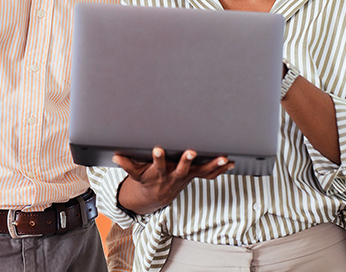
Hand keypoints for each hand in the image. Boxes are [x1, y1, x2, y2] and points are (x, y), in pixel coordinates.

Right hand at [114, 147, 233, 214]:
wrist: (156, 196)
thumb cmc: (146, 179)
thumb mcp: (134, 173)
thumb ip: (126, 164)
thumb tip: (114, 156)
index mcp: (159, 172)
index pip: (157, 164)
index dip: (158, 158)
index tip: (157, 149)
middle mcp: (174, 176)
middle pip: (182, 169)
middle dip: (187, 160)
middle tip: (191, 151)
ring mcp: (186, 177)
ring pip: (201, 172)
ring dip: (213, 165)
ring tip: (223, 158)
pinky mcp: (194, 177)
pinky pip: (209, 174)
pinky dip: (221, 169)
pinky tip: (231, 162)